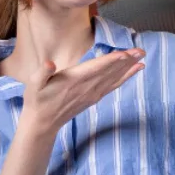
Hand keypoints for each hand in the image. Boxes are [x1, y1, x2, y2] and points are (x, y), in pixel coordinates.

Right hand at [22, 48, 144, 135]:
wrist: (42, 123)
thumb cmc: (37, 100)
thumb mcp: (33, 85)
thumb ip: (41, 73)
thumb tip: (49, 64)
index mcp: (73, 80)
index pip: (96, 68)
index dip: (111, 61)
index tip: (126, 53)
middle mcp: (86, 87)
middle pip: (110, 71)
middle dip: (126, 61)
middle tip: (141, 50)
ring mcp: (92, 94)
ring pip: (113, 79)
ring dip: (128, 68)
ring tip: (141, 59)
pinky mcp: (94, 98)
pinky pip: (112, 86)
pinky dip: (124, 78)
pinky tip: (133, 72)